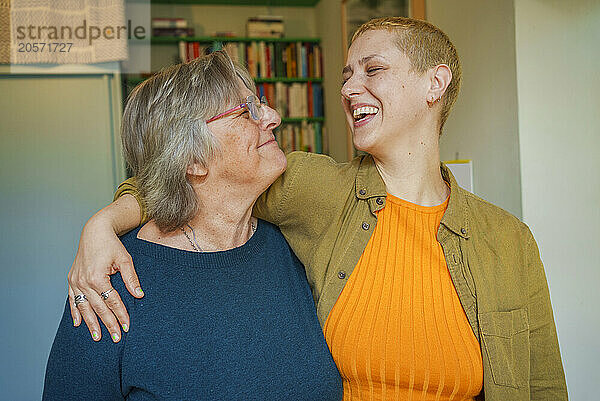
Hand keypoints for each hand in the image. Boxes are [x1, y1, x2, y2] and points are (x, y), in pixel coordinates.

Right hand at [68, 213, 142, 341]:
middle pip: (98, 308)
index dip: (120, 315)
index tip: (127, 327)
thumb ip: (131, 278)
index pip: (112, 301)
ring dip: (91, 323)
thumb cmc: (111, 244)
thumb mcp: (125, 259)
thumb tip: (139, 295)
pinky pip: (72, 300)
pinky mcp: (71, 280)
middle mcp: (84, 281)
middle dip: (108, 324)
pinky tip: (79, 324)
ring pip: (84, 307)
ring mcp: (75, 281)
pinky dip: (75, 312)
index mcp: (97, 277)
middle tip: (116, 337)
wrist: (94, 231)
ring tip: (98, 336)